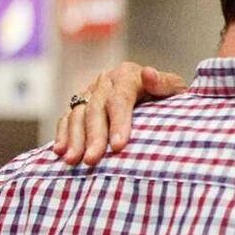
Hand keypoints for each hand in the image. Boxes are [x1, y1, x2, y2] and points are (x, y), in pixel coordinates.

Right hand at [53, 62, 187, 165]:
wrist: (158, 95)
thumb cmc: (169, 97)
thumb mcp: (175, 89)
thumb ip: (163, 84)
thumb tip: (148, 74)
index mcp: (128, 75)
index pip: (120, 99)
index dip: (118, 122)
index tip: (118, 146)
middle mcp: (106, 81)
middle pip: (96, 109)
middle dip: (94, 136)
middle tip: (93, 160)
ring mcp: (90, 92)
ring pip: (78, 114)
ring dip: (74, 138)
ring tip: (73, 160)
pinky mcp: (80, 103)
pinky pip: (67, 118)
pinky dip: (63, 134)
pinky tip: (60, 152)